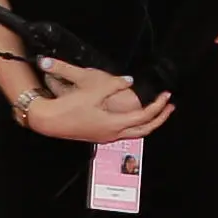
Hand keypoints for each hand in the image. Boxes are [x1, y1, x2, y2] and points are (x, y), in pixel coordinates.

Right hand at [23, 58, 175, 142]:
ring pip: (135, 132)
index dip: (158, 105)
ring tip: (156, 111)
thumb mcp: (92, 91)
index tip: (166, 94)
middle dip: (160, 118)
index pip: (144, 115)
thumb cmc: (67, 107)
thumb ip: (114, 85)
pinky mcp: (98, 134)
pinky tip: (133, 116)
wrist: (48, 120)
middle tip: (170, 107)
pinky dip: (135, 124)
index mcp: (114, 123)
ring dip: (148, 122)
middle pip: (144, 129)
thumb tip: (129, 81)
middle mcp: (112, 133)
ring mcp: (105, 136)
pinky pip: (124, 132)